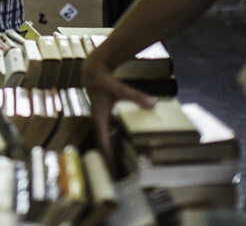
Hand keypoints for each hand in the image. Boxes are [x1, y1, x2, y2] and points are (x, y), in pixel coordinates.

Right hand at [81, 52, 155, 169]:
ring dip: (112, 150)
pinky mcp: (106, 114)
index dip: (107, 155)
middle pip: (104, 143)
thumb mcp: (117, 87)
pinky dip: (116, 138)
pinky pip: (111, 130)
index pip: (103, 140)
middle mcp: (99, 120)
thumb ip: (134, 96)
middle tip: (116, 175)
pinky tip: (125, 143)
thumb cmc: (102, 79)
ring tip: (119, 164)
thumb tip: (152, 104)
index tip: (111, 169)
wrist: (93, 69)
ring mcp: (102, 118)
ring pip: (107, 138)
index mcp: (99, 117)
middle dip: (109, 158)